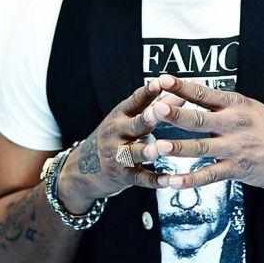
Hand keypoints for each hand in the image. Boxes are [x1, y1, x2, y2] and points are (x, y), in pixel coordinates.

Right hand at [57, 83, 182, 212]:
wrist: (82, 169)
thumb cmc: (115, 136)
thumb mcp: (128, 117)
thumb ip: (157, 104)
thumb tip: (181, 89)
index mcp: (120, 115)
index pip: (135, 101)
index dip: (147, 92)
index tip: (159, 83)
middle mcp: (117, 133)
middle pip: (135, 124)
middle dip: (147, 118)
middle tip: (160, 111)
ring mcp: (118, 155)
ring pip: (135, 152)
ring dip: (148, 150)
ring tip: (158, 149)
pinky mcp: (122, 176)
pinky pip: (140, 178)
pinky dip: (154, 179)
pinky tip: (168, 180)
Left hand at [138, 74, 263, 190]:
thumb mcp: (250, 107)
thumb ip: (223, 103)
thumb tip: (194, 93)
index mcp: (236, 104)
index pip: (204, 93)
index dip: (182, 87)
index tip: (163, 80)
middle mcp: (234, 124)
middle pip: (199, 119)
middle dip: (175, 115)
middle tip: (155, 110)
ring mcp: (235, 148)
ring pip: (201, 148)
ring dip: (177, 148)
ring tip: (156, 146)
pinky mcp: (238, 170)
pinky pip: (209, 175)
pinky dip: (189, 180)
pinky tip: (171, 181)